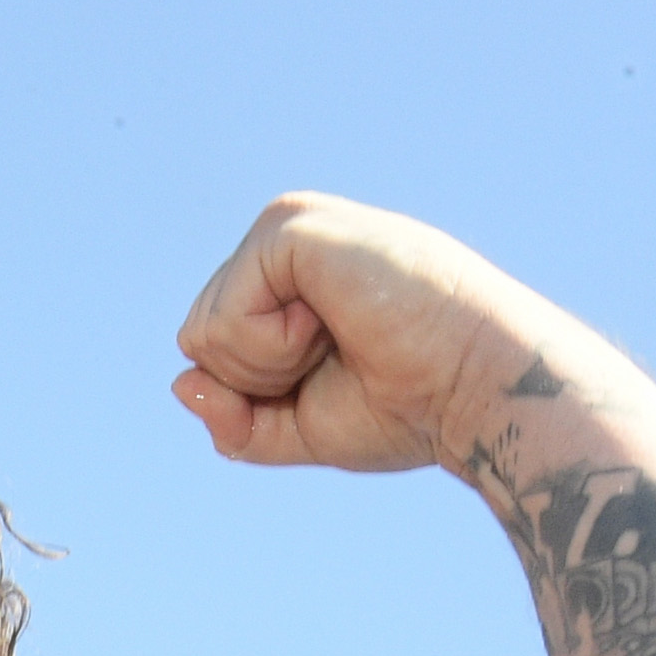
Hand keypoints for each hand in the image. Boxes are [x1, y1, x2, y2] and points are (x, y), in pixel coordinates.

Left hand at [170, 193, 551, 477]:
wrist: (475, 388)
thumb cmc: (408, 406)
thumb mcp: (300, 427)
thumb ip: (235, 417)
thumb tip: (179, 382)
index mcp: (285, 281)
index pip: (210, 350)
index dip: (254, 396)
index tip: (334, 380)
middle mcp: (281, 244)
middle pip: (197, 341)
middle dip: (257, 382)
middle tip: (341, 360)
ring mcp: (287, 228)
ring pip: (202, 332)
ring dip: (267, 366)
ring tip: (343, 338)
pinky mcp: (292, 227)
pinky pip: (225, 318)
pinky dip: (272, 349)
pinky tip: (334, 323)